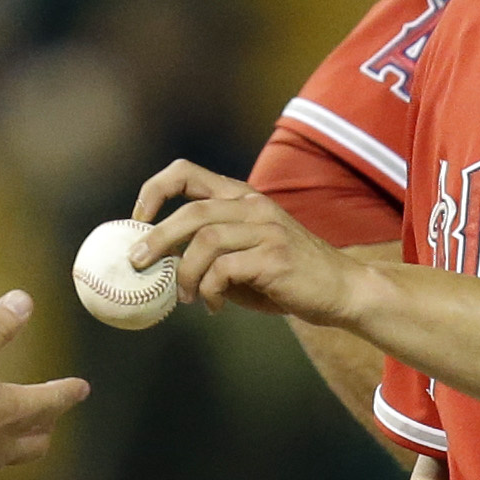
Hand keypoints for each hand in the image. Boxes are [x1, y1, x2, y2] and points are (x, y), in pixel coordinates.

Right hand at [0, 291, 87, 479]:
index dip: (68, 391)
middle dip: (46, 425)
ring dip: (20, 444)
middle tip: (50, 415)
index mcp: (10, 411)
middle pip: (38, 440)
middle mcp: (1, 443)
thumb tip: (24, 301)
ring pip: (12, 458)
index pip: (52, 401)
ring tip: (15, 433)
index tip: (81, 388)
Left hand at [129, 162, 375, 328]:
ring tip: (185, 296)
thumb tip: (160, 264)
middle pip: (191, 212)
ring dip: (185, 273)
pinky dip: (209, 291)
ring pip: (205, 240)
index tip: (137, 219)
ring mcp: (267, 229)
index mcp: (242, 197)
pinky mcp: (275, 257)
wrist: (342, 290)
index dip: (155, 190)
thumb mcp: (245, 254)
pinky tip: (214, 306)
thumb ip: (208, 251)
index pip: (187, 173)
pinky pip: (224, 271)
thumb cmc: (287, 277)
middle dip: (157, 238)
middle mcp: (253, 205)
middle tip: (138, 264)